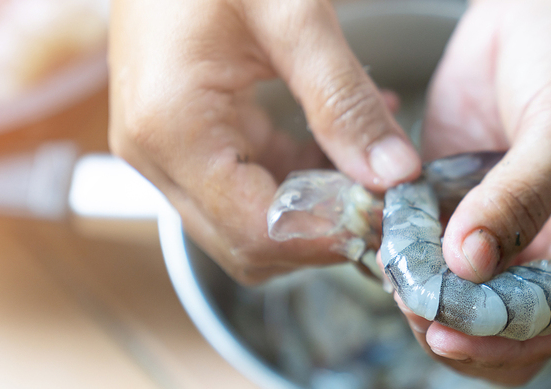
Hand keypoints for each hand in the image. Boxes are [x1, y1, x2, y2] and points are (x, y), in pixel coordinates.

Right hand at [108, 0, 420, 282]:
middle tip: (382, 199)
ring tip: (368, 165)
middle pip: (247, 242)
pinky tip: (337, 144)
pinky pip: (245, 186)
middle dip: (320, 231)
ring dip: (314, 206)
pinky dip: (297, 178)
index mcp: (173, 129)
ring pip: (248, 222)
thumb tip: (394, 174)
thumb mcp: (292, 15)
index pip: (255, 230)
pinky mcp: (182, 140)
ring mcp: (165, 151)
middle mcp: (156, 155)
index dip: (325, 237)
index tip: (384, 216)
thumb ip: (344, 100)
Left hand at [398, 0, 550, 383]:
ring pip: (463, 299)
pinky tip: (387, 241)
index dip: (504, 335)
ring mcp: (506, 234)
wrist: (541, 8)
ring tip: (395, 268)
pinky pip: (430, 252)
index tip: (446, 329)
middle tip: (411, 300)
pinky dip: (408, 257)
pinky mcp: (460, 210)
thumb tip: (471, 263)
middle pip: (508, 327)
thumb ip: (524, 196)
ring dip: (426, 295)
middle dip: (459, 323)